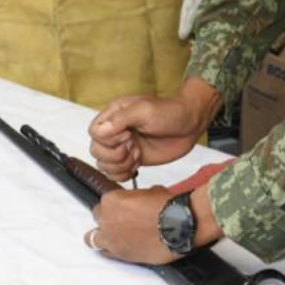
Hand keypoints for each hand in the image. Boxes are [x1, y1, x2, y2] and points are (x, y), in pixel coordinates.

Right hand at [88, 79, 222, 180]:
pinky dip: (123, 174)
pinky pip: (115, 174)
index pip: (94, 132)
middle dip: (115, 155)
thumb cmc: (170, 112)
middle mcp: (115, 131)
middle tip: (134, 147)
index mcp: (114, 114)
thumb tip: (100, 131)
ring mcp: (123, 147)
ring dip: (121, 165)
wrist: (190, 125)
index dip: (108, 140)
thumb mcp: (145, 110)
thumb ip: (121, 119)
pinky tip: (137, 166)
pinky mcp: (131, 160)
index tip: (128, 136)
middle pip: (96, 151)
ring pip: (104, 164)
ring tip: (138, 155)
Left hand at [88, 184, 222, 264]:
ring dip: (103, 234)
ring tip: (114, 234)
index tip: (124, 206)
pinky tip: (119, 245)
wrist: (177, 226)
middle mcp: (106, 219)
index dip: (116, 203)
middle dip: (109, 217)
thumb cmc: (167, 207)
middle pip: (98, 216)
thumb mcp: (151, 190)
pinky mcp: (119, 254)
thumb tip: (141, 198)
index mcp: (112, 200)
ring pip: (94, 237)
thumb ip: (137, 195)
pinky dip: (110, 248)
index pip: (106, 200)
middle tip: (122, 219)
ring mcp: (111, 238)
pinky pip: (105, 251)